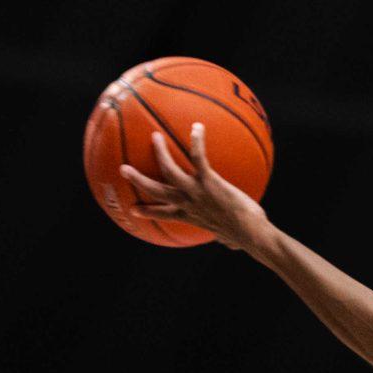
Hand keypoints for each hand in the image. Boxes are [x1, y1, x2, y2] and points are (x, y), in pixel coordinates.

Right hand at [120, 123, 273, 250]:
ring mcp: (195, 191)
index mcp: (190, 216)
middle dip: (138, 180)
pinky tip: (197, 127)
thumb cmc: (245, 235)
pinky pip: (197, 157)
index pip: (163, 214)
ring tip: (155, 137)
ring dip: (160, 152)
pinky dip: (196, 141)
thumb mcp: (228, 237)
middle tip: (124, 169)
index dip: (147, 211)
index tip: (133, 208)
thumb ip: (224, 237)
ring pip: (168, 170)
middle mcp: (187, 203)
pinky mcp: (208, 181)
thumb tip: (231, 244)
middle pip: (156, 190)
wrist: (249, 233)